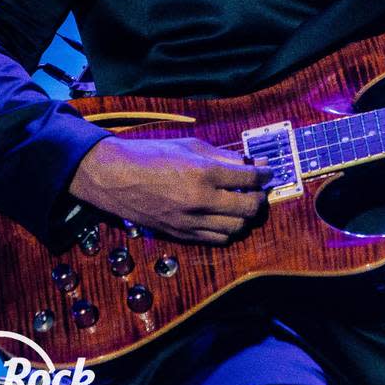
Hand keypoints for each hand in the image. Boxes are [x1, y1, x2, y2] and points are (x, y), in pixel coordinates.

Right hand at [68, 136, 272, 243]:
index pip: (250, 178)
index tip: (268, 171)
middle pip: (249, 207)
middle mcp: (200, 200)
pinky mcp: (181, 234)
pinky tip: (225, 216)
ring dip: (245, 216)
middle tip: (259, 189)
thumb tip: (252, 161)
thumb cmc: (152, 155)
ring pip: (236, 227)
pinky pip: (216, 238)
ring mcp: (190, 221)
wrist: (115, 177)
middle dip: (260, 198)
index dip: (265, 174)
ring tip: (242, 203)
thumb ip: (225, 156)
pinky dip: (228, 229)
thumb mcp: (191, 146)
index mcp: (204, 173)